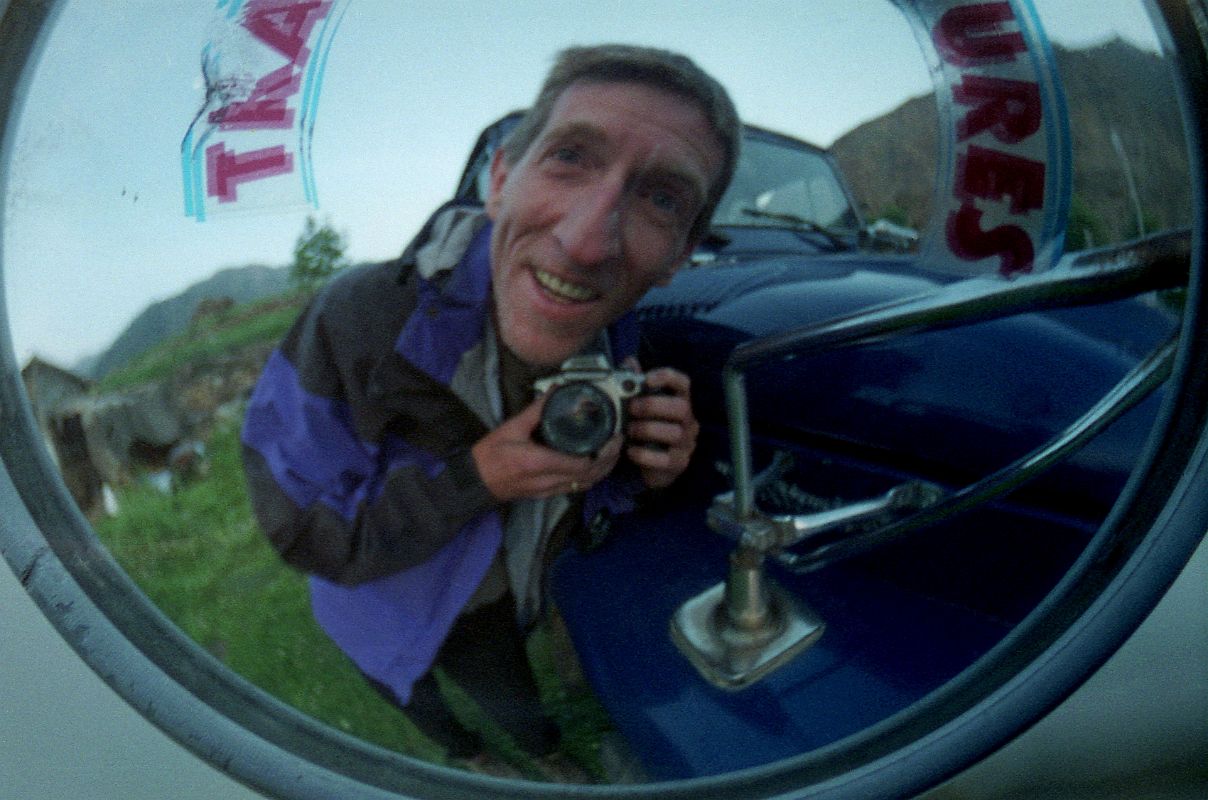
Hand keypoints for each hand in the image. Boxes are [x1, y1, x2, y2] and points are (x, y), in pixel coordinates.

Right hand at [471, 393, 621, 501]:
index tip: (612, 437)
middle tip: (618, 441)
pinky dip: (589, 477)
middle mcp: (546, 481)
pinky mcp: (546, 494)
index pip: (581, 464)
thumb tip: (555, 391)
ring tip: (611, 451)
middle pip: (589, 476)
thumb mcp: (511, 428)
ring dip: (602, 470)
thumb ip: (535, 411)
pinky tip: (594, 464)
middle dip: (609, 460)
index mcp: (537, 462)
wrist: (473, 481)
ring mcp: (547, 491)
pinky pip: (575, 488)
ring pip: (584, 485)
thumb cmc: (488, 455)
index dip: (602, 453)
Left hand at [624, 363, 698, 489]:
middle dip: (653, 406)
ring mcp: (686, 443)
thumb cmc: (647, 432)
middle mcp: (688, 421)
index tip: (647, 378)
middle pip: (681, 407)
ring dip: (648, 430)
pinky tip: (631, 451)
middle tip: (632, 409)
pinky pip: (666, 459)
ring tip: (630, 430)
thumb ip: (635, 386)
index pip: (683, 384)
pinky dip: (645, 454)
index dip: (667, 377)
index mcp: (680, 403)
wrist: (652, 468)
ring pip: (675, 433)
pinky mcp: (679, 463)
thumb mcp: (639, 409)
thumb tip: (630, 362)